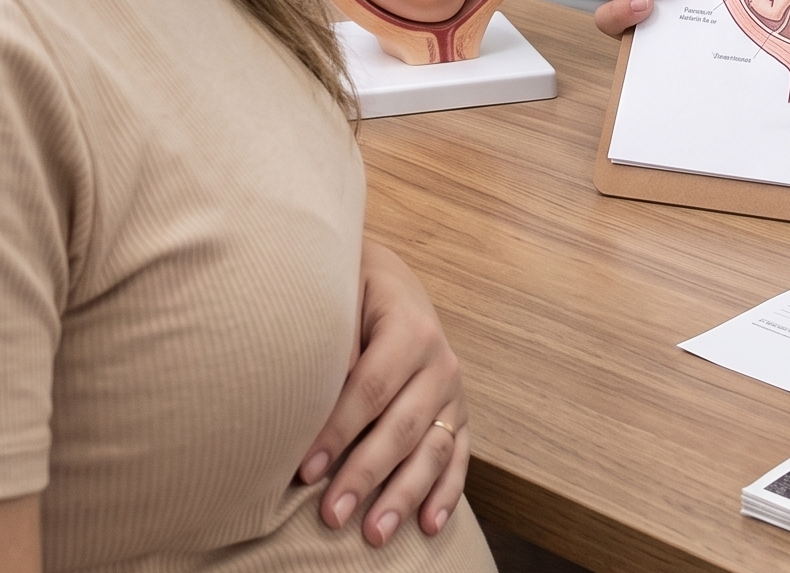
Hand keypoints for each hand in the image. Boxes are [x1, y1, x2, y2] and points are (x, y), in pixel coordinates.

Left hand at [299, 240, 468, 545]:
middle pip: (402, 425)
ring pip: (434, 449)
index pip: (372, 387)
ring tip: (374, 535)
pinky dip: (447, 493)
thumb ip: (335, 346)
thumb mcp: (342, 301)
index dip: (339, 430)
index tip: (305, 470)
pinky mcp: (459, 414)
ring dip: (404, 495)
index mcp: (410, 328)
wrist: (389, 280)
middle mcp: (439, 361)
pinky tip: (428, 527)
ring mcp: (453, 391)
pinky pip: (459, 457)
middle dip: (366, 474)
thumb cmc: (354, 295)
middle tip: (331, 515)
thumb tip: (311, 398)